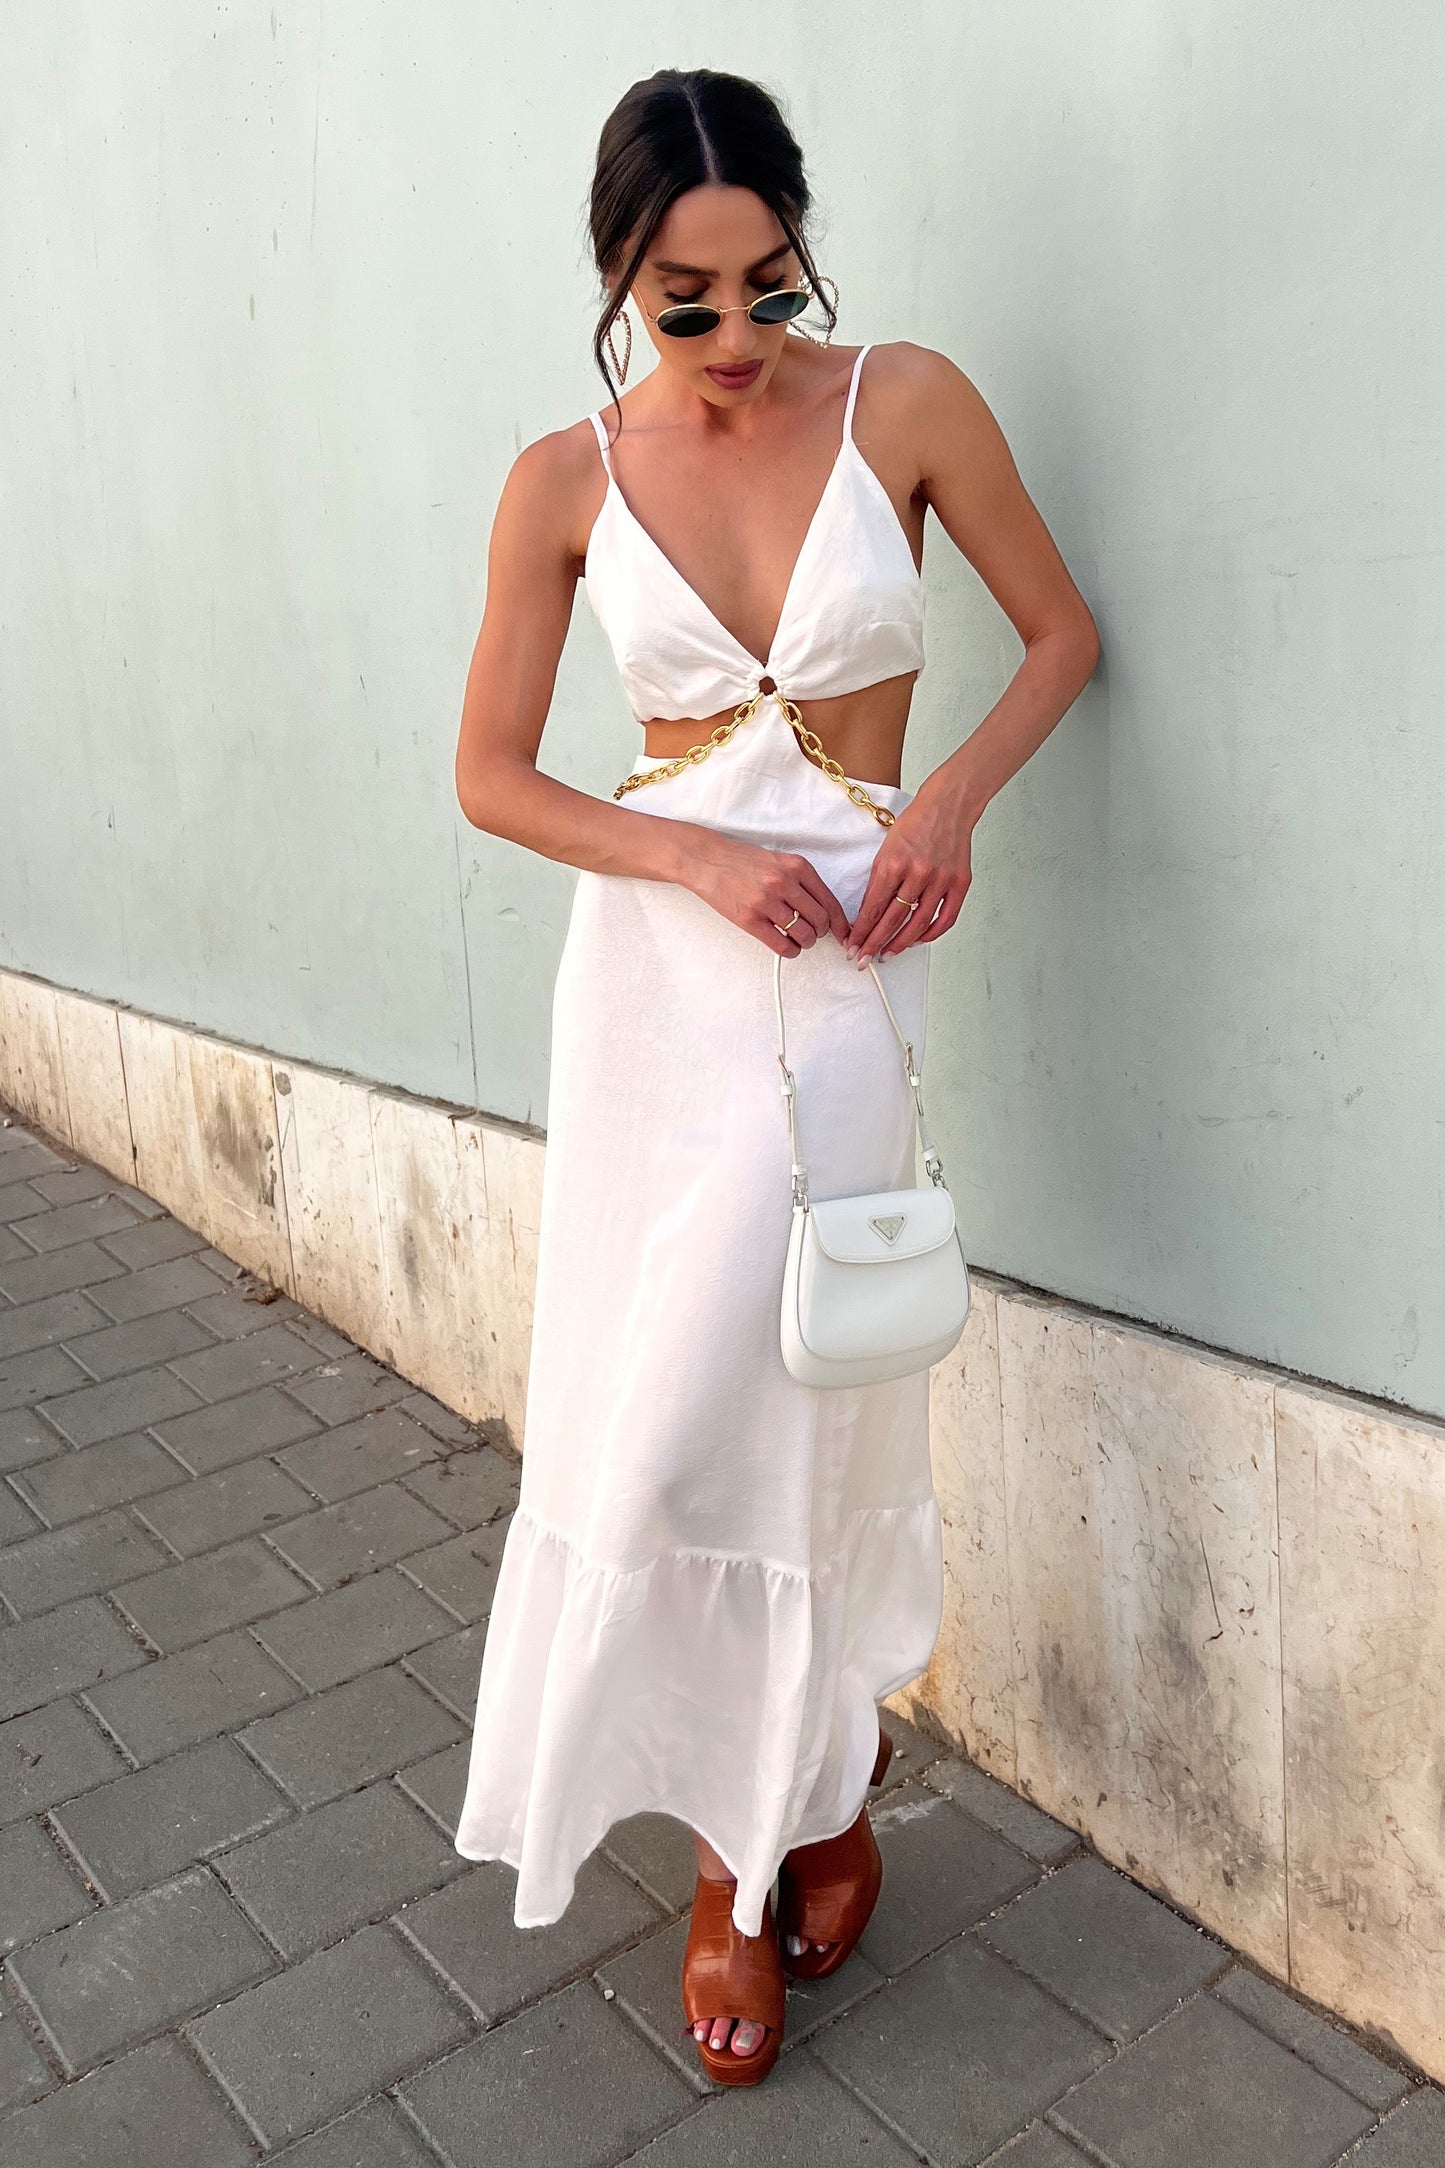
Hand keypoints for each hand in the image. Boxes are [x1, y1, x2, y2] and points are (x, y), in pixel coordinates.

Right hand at [683, 832, 850, 956]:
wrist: (707, 860)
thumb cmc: (743, 862)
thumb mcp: (779, 861)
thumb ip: (802, 882)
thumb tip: (824, 911)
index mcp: (797, 866)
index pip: (830, 901)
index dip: (840, 924)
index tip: (843, 934)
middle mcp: (784, 882)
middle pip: (820, 921)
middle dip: (820, 933)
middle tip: (812, 933)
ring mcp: (766, 902)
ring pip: (803, 935)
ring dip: (805, 943)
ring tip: (798, 939)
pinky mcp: (750, 920)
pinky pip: (782, 945)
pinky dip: (791, 951)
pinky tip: (788, 947)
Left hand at [845, 780, 975, 965]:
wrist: (947, 806)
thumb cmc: (914, 826)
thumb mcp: (885, 850)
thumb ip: (878, 883)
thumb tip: (867, 915)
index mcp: (894, 863)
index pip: (873, 908)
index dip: (861, 932)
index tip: (852, 946)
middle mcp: (918, 873)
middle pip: (893, 920)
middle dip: (875, 943)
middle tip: (863, 959)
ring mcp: (941, 879)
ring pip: (918, 924)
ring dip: (901, 943)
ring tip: (887, 953)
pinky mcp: (960, 883)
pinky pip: (946, 919)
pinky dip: (931, 933)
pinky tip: (917, 939)